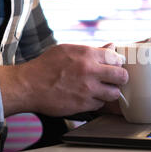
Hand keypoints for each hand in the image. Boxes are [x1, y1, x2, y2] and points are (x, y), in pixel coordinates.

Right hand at [0, 44, 127, 116]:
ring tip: (102, 89)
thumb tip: (112, 47)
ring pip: (114, 93)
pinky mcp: (83, 105)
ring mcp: (87, 89)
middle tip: (115, 79)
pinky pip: (100, 104)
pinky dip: (97, 101)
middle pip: (122, 76)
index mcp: (87, 54)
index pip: (116, 57)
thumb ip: (92, 50)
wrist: (28, 86)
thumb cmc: (46, 66)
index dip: (117, 62)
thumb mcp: (68, 50)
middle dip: (120, 78)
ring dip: (110, 91)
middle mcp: (90, 71)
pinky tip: (89, 96)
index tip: (115, 65)